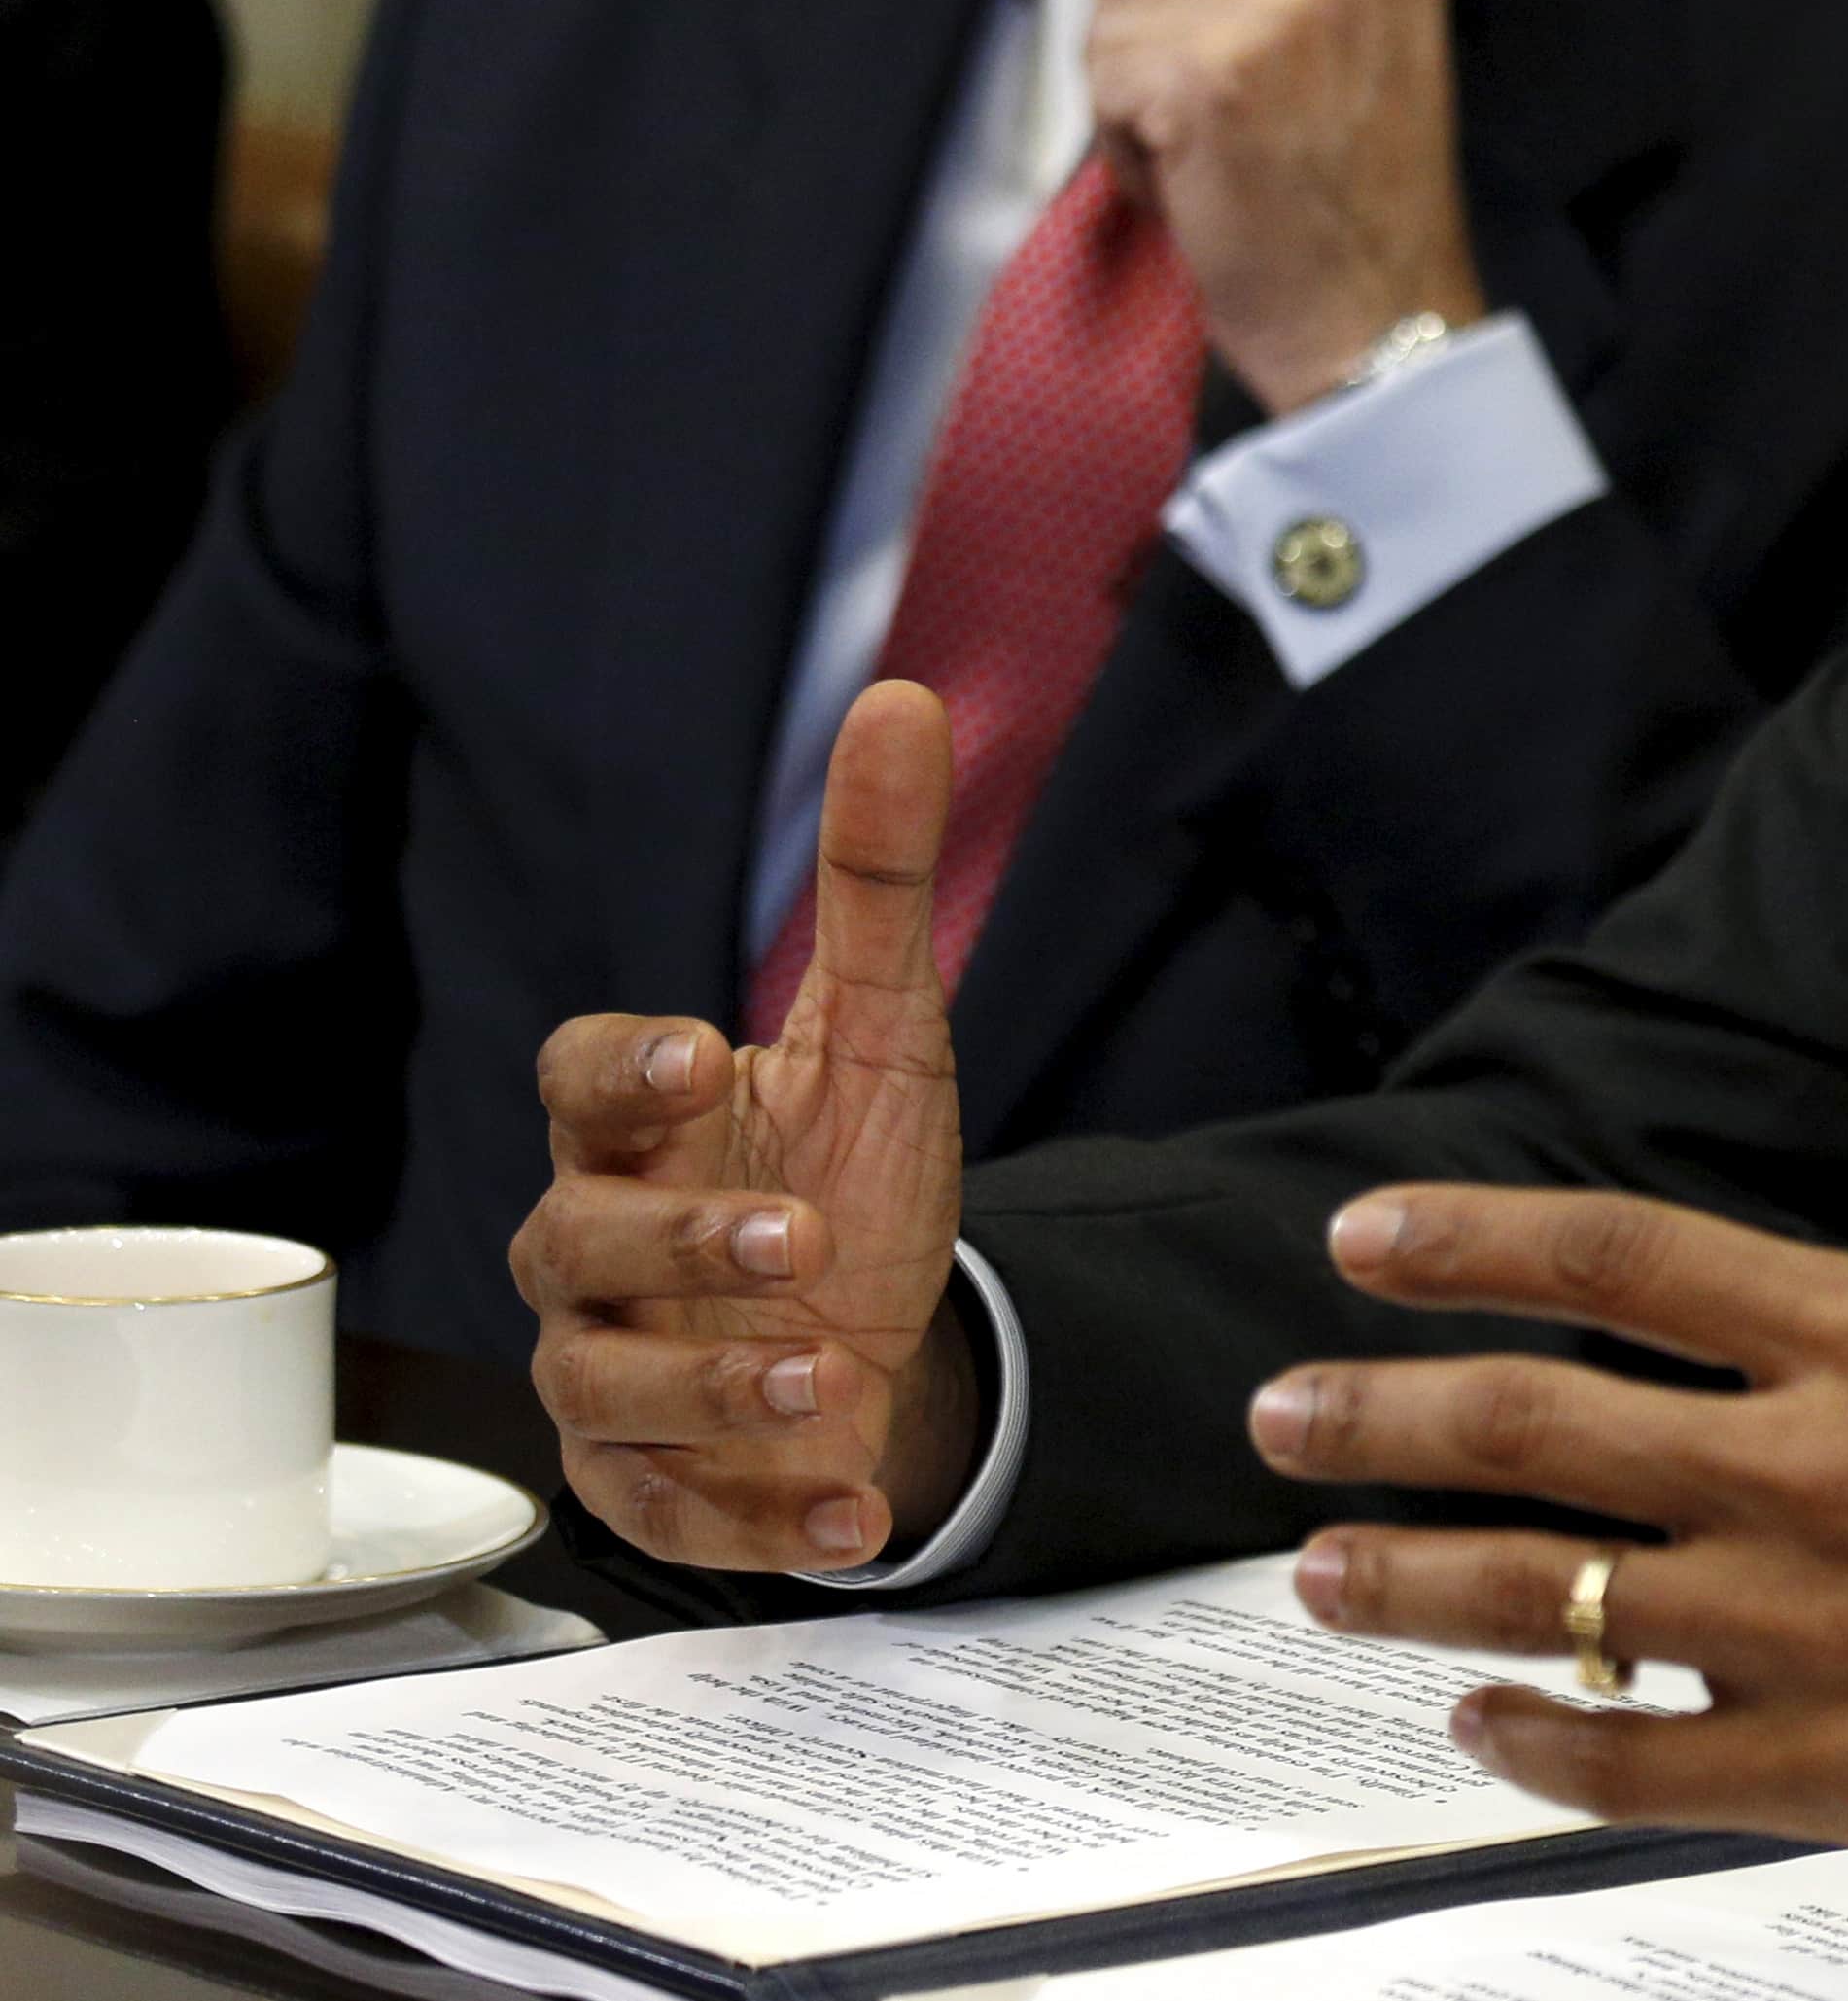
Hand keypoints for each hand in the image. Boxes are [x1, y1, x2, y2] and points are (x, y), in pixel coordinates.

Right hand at [514, 681, 977, 1567]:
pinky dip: (766, 1520)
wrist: (888, 1333)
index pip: (577, 1081)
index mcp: (643, 1129)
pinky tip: (854, 1511)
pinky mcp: (655, 1480)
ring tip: (827, 1370)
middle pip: (578, 1240)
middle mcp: (604, 1248)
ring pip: (605, 1384)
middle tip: (801, 1237)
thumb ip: (879, 878)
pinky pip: (673, 1511)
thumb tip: (900, 697)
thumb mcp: (887, 1030)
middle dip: (682, 1241)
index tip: (700, 1052)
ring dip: (712, 1387)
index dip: (624, 1068)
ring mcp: (615, 1368)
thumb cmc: (852, 1169)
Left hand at [1025, 0, 1488, 413]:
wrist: (1381, 321)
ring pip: (1116, 5)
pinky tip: (1201, 185)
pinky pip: (1105, 74)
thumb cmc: (1350, 201)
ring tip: (1221, 155)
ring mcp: (1283, 4)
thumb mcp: (1349, 39)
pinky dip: (1126, 143)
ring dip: (1134, 91)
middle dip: (1149, 30)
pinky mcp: (1215, 72)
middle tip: (1229, 121)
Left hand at [1257, 863, 1847, 1900]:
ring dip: (1411, 1581)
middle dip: (1381, 1414)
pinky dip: (1535, 1744)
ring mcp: (1825, 1629)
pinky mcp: (1847, 1760)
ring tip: (1318, 1568)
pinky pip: (1636, 1763)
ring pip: (1554, 1601)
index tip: (1370, 1236)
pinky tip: (1481, 1726)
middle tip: (1283, 1409)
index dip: (1478, 1238)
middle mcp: (1831, 1478)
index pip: (1632, 1258)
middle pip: (1540, 1427)